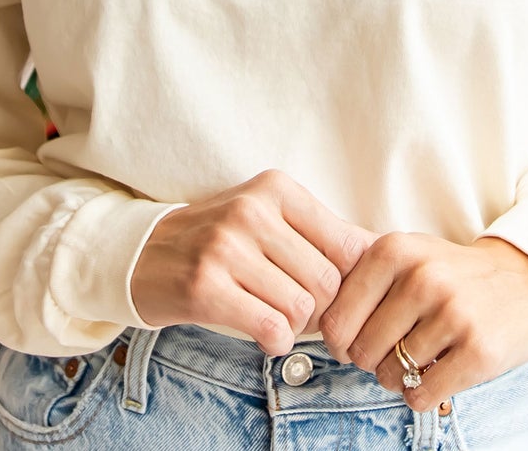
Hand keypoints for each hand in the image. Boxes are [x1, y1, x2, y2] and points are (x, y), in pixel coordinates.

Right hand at [129, 168, 379, 355]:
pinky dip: (277, 340)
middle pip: (326, 280)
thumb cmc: (221, 239)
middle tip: (301, 311)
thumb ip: (323, 233)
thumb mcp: (270, 218)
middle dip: (321, 308)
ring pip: (301, 307)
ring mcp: (226, 247)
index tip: (333, 294)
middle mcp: (251, 210)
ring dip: (296, 325)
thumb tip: (383, 250)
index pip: (346, 244)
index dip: (349, 280)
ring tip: (275, 315)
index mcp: (275, 187)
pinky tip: (264, 331)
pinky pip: (271, 327)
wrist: (145, 254)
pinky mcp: (206, 286)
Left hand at [317, 232, 527, 412]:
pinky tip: (434, 374)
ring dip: (397, 377)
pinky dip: (419, 394)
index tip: (354, 342)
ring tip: (418, 357)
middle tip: (392, 350)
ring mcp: (452, 314)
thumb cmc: (453, 273)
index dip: (339, 341)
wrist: (525, 279)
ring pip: (389, 374)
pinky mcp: (478, 351)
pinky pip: (421, 394)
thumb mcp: (407, 254)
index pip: (334, 318)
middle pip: (360, 351)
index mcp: (394, 251)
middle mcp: (421, 279)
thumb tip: (313, 319)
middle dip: (370, 360)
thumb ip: (361, 279)